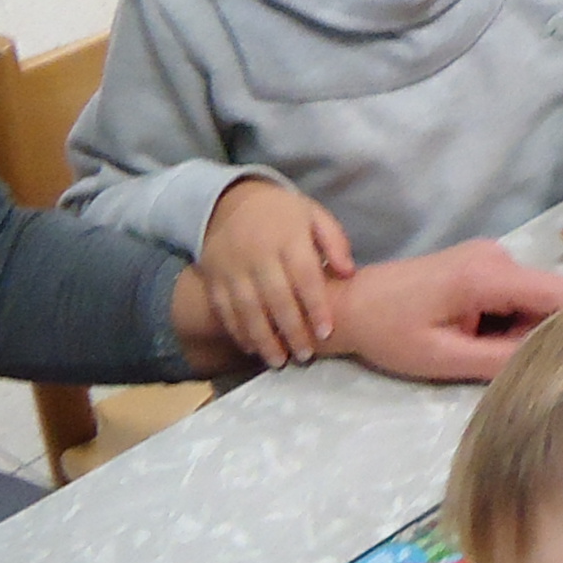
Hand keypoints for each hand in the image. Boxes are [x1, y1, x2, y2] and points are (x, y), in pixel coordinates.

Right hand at [198, 177, 356, 366]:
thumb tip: (349, 272)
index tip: (326, 332)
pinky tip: (251, 348)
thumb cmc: (282, 214)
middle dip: (291, 330)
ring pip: (247, 309)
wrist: (229, 201)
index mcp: (288, 237)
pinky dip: (237, 331)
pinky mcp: (213, 278)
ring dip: (263, 339)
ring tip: (279, 361)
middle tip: (305, 356)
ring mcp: (232, 268)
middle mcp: (259, 254)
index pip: (305, 276)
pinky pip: (223, 309)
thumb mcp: (313, 215)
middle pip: (276, 297)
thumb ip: (335, 241)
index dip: (316, 306)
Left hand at [330, 240, 562, 382]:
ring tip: (470, 345)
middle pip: (548, 299)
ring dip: (513, 329)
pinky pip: (514, 293)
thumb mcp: (445, 358)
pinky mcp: (482, 262)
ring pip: (532, 299)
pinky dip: (501, 319)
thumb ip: (502, 360)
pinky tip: (468, 331)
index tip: (546, 356)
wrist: (351, 304)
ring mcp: (490, 255)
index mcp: (489, 274)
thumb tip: (553, 362)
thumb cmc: (390, 333)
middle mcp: (497, 255)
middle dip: (530, 334)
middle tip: (486, 357)